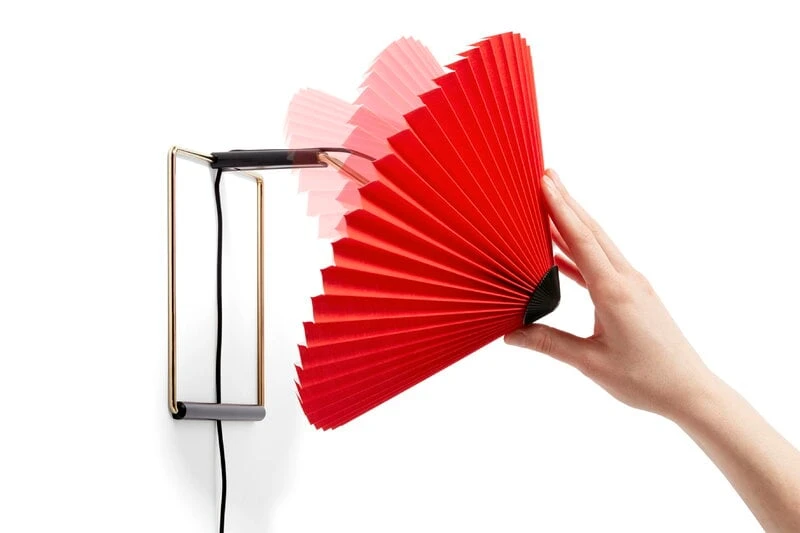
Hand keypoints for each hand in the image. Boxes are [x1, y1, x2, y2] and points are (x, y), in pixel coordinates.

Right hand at [505, 170, 712, 420]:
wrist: (690, 390)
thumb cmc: (645, 378)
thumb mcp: (590, 363)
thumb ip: (549, 344)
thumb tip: (511, 334)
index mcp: (614, 292)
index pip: (582, 241)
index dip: (561, 210)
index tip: (545, 183)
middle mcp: (626, 280)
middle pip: (592, 232)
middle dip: (567, 202)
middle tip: (547, 175)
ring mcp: (632, 285)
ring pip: (599, 245)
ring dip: (574, 223)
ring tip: (552, 204)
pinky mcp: (634, 295)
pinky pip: (603, 264)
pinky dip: (581, 252)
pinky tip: (562, 253)